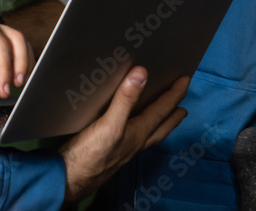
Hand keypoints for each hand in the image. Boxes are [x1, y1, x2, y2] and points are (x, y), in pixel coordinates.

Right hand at [59, 67, 188, 202]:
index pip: (161, 111)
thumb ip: (125, 100)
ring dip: (159, 124)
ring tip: (165, 118)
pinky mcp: (109, 152)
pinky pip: (133, 138)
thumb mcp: (110, 124)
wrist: (70, 179)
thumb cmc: (90, 154)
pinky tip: (131, 129)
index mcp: (138, 133)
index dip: (173, 95)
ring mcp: (123, 150)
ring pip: (149, 135)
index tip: (185, 80)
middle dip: (172, 115)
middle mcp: (134, 143)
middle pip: (160, 127)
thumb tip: (141, 74)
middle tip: (182, 107)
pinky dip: (140, 129)